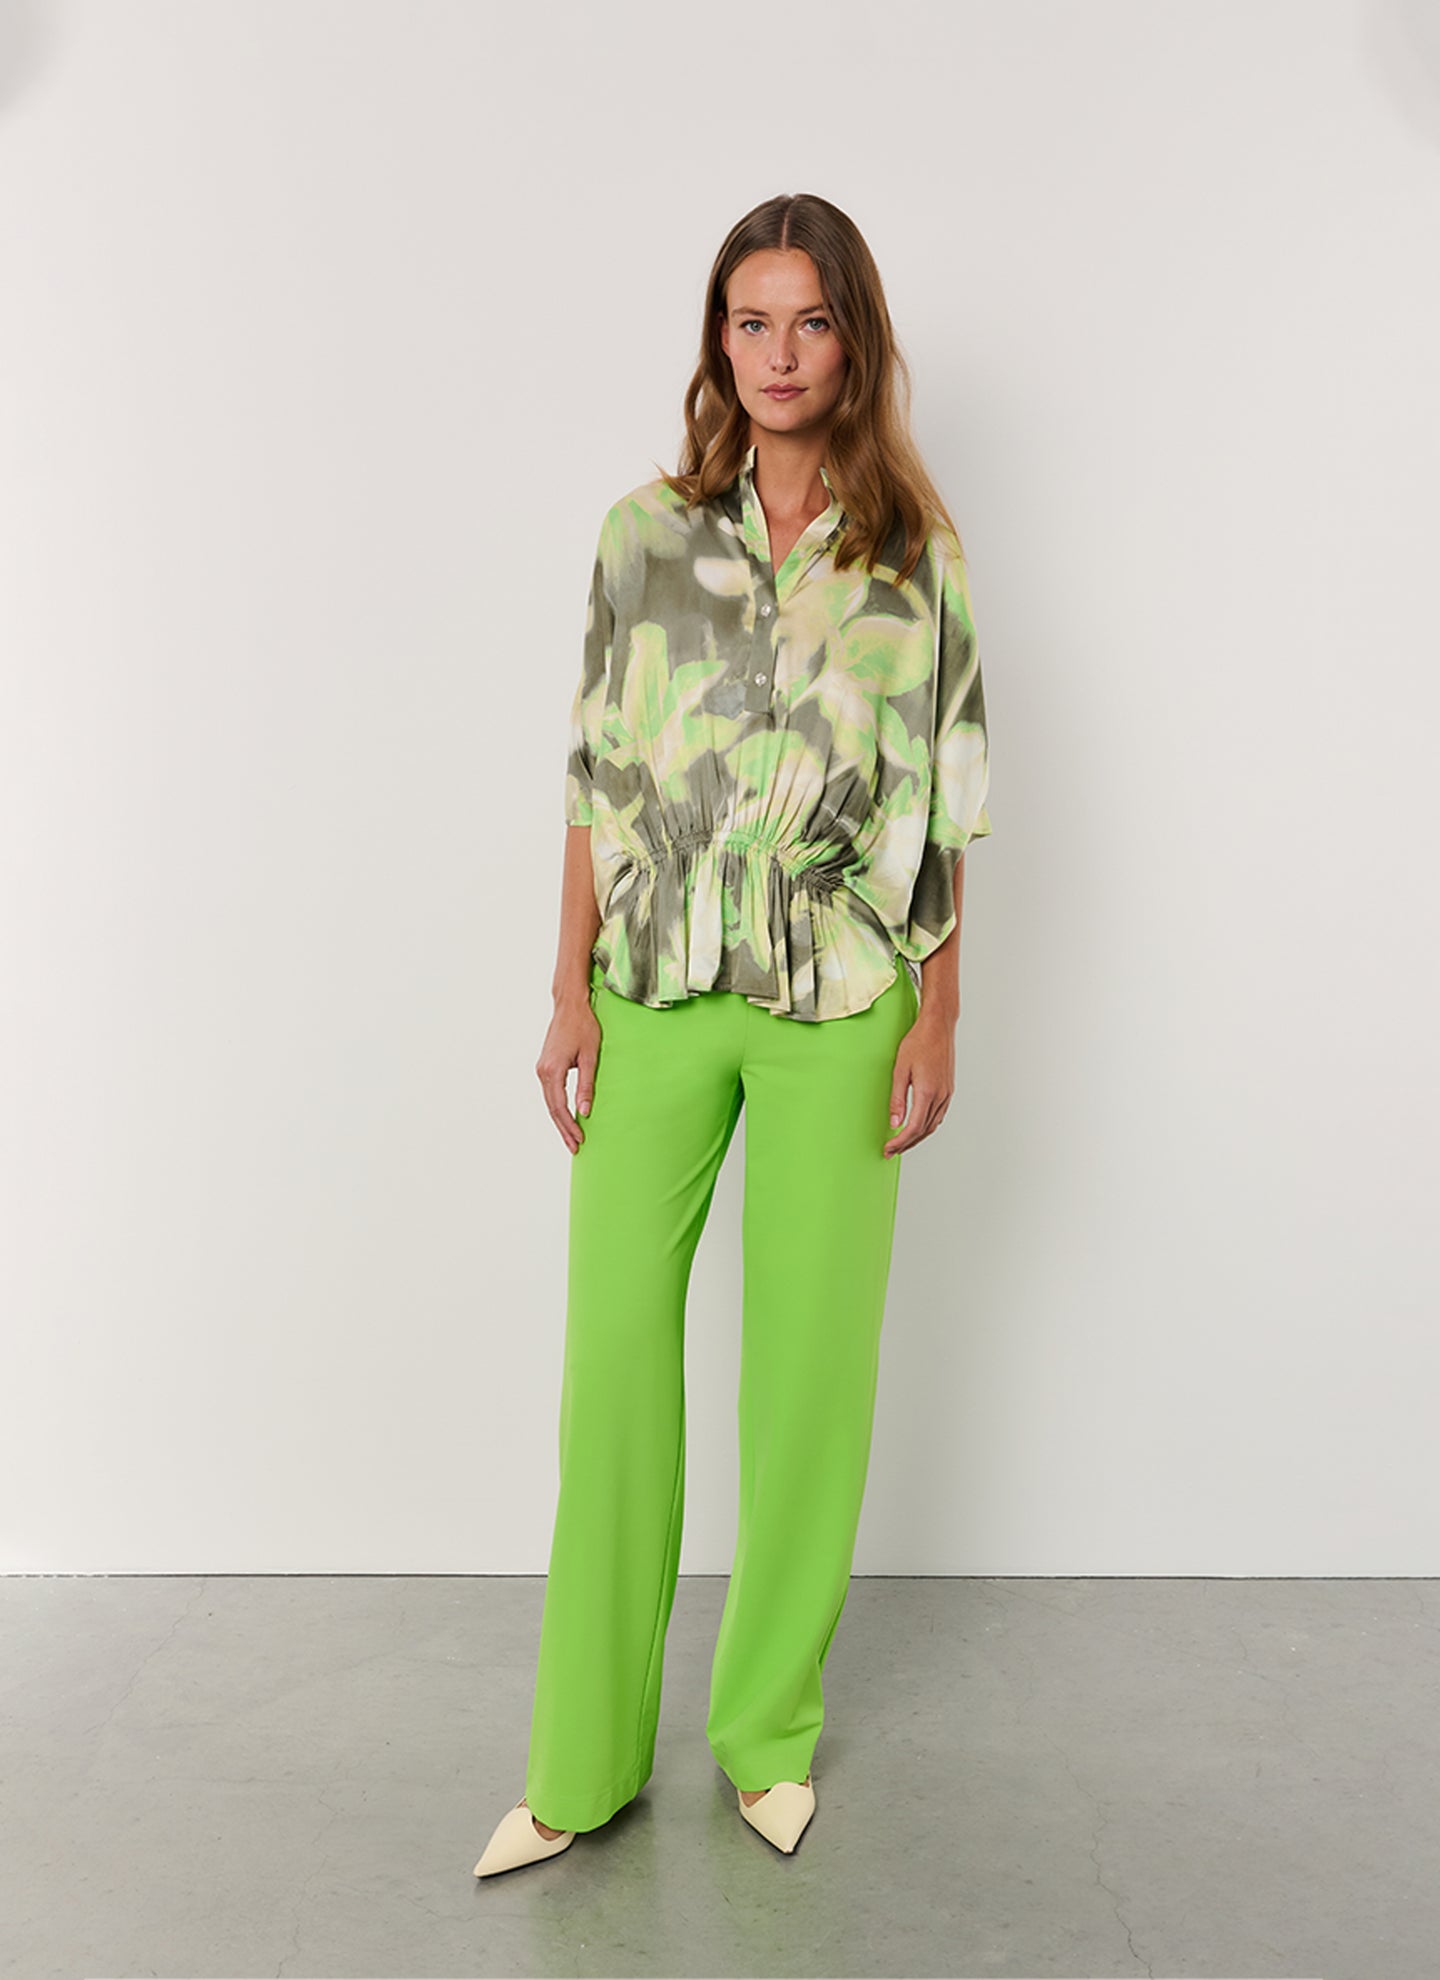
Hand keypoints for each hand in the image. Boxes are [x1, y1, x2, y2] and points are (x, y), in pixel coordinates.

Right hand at [537, 998, 601, 1154]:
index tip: (580, 1140)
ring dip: (560, 1121)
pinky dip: (558, 1107)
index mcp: (552, 1070)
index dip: (570, 1126)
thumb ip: (587, 1085)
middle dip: (564, 1129)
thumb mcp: (590, 1056)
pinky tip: (566, 1117)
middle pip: (552, 1108)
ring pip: (550, 1102)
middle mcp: (542, 1071)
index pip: (560, 1107)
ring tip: (571, 1138)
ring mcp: (542, 1069)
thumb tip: (585, 1111)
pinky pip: (550, 1093)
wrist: (570, 1005)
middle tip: (575, 1148)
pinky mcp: (545, 1066)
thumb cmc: (583, 1026)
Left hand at [883, 1005, 954, 1157]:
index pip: (913, 1127)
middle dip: (906, 1144)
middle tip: (891, 1151)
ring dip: (917, 1138)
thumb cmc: (918, 1042)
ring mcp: (946, 1093)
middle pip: (923, 1131)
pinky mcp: (948, 1090)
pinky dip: (926, 1126)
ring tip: (902, 1143)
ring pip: (932, 1125)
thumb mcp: (900, 1069)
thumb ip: (897, 1098)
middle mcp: (940, 1096)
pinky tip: (917, 1127)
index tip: (888, 1148)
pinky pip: (938, 1116)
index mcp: (927, 1092)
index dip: (899, 1142)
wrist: (938, 1027)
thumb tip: (894, 1122)